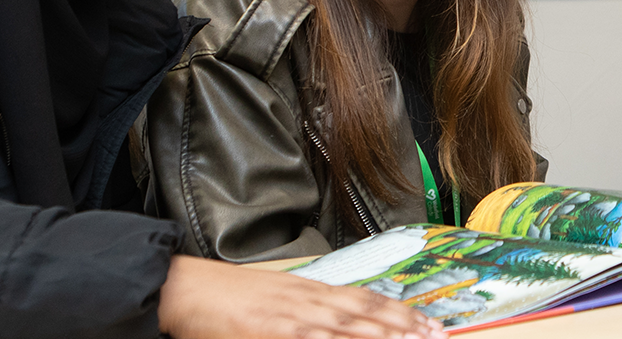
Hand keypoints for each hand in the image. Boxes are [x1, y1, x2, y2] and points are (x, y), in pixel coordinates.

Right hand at [159, 255, 445, 338]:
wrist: (186, 288)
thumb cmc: (229, 297)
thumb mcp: (278, 298)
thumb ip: (310, 309)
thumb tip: (340, 320)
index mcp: (310, 291)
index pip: (366, 299)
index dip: (400, 311)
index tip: (428, 321)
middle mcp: (307, 301)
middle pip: (365, 313)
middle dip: (403, 326)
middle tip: (435, 334)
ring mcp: (291, 316)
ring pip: (346, 327)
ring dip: (380, 334)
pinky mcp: (270, 330)